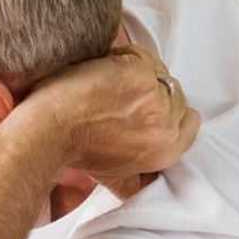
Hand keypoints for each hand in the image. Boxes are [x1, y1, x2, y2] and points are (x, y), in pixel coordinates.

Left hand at [22, 46, 199, 181]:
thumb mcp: (113, 176)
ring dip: (135, 72)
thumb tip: (140, 184)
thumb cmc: (73, 150)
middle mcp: (167, 124)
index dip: (167, 110)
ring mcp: (156, 96)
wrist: (49, 131)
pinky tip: (101, 71)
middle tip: (120, 96)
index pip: (189, 121)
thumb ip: (136, 179)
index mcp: (167, 150)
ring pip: (158, 71)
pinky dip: (121, 57)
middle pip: (174, 93)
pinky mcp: (140, 72)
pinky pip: (141, 55)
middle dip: (150, 90)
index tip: (146, 105)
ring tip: (107, 85)